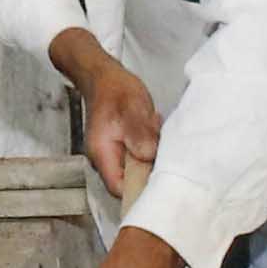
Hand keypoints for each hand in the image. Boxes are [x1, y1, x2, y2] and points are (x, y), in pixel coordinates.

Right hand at [50, 30, 164, 202]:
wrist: (104, 76)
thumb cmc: (114, 90)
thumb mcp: (132, 108)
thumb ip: (139, 133)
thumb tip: (149, 156)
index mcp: (102, 154)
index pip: (120, 188)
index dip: (140, 190)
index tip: (159, 182)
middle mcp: (104, 160)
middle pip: (130, 183)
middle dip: (150, 172)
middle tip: (163, 152)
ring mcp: (112, 155)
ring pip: (136, 170)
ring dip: (151, 158)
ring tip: (156, 134)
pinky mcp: (122, 148)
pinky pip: (138, 157)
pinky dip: (150, 148)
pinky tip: (153, 131)